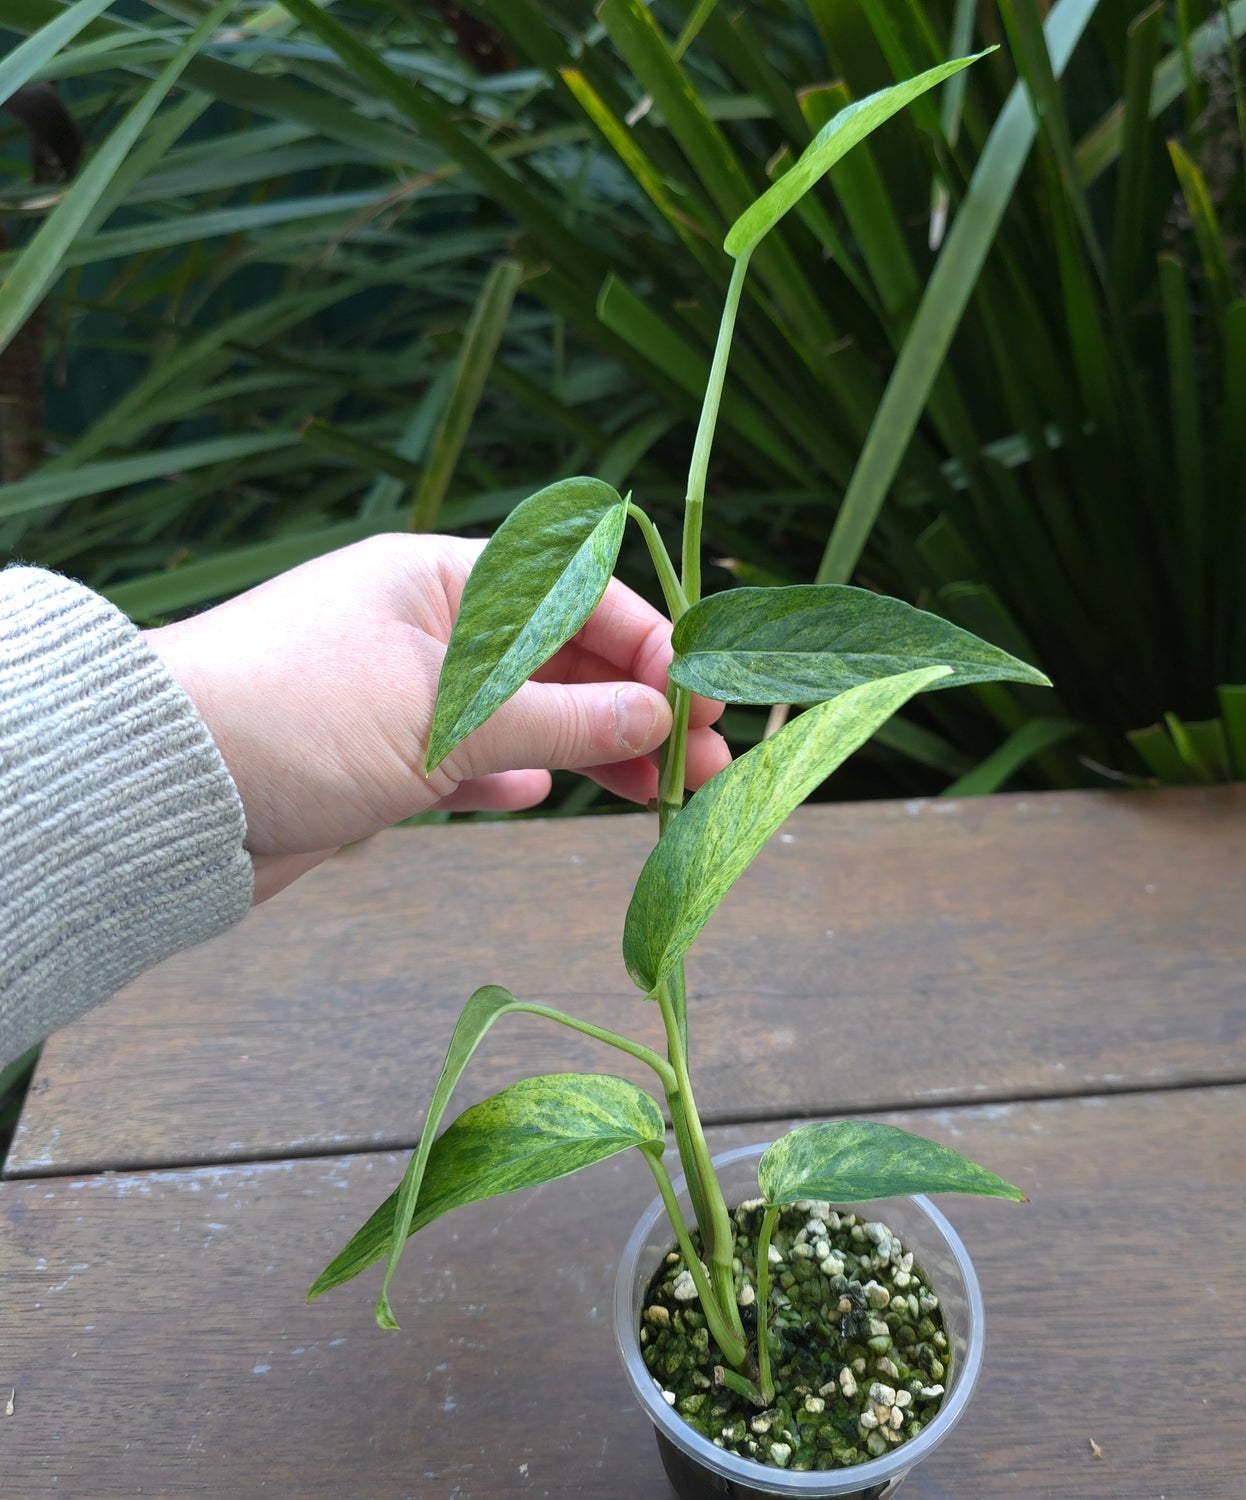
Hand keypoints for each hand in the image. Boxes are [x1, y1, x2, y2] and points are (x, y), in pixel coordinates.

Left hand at [145, 533, 730, 901]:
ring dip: (592, 749)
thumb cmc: (296, 719)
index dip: (651, 645)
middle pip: (562, 658)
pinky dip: (514, 774)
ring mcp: (407, 691)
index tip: (704, 698)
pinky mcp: (380, 757)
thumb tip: (661, 717)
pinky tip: (543, 796)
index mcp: (445, 580)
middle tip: (703, 764)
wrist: (158, 794)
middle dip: (636, 707)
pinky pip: (472, 758)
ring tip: (656, 794)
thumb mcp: (445, 717)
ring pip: (526, 712)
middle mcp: (432, 627)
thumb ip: (562, 717)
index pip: (578, 596)